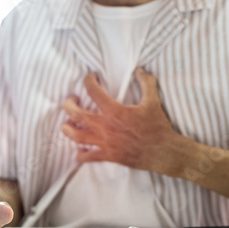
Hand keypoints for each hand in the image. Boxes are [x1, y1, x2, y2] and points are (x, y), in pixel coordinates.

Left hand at [61, 67, 179, 174]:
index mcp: (114, 111)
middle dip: (68, 106)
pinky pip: (88, 157)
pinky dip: (80, 154)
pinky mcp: (108, 155)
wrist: (163, 151)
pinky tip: (79, 150)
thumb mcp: (153, 101)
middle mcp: (105, 126)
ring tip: (65, 125)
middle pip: (76, 115)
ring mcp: (105, 142)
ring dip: (67, 129)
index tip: (91, 78)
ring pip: (76, 136)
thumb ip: (146, 83)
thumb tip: (139, 70)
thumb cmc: (157, 126)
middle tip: (71, 101)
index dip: (89, 81)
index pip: (93, 91)